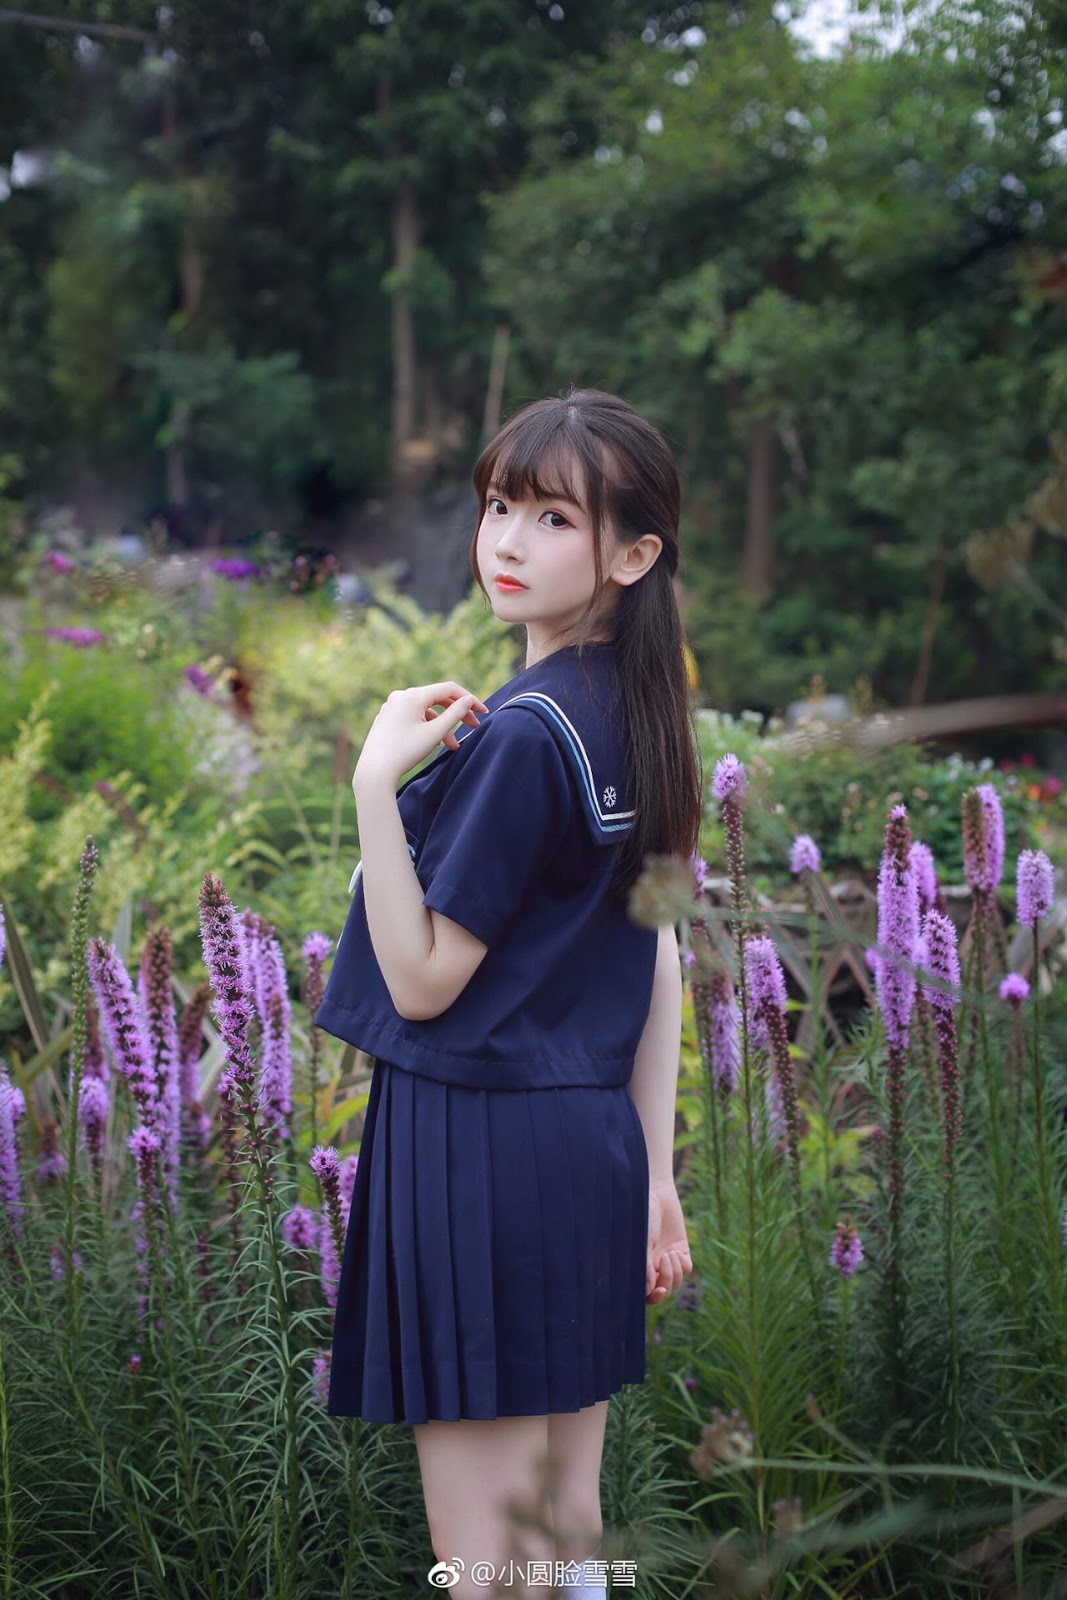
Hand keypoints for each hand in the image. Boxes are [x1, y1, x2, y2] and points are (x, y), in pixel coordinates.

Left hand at [354, 681, 489, 790]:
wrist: (375, 771)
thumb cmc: (405, 752)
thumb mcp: (435, 733)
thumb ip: (456, 714)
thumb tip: (469, 700)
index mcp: (413, 695)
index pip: (448, 689)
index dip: (469, 699)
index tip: (483, 712)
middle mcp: (401, 696)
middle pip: (437, 699)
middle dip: (456, 714)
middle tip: (474, 727)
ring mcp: (392, 706)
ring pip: (426, 711)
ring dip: (442, 726)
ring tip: (452, 745)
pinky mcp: (387, 718)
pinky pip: (413, 717)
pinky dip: (427, 727)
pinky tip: (433, 743)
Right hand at [646, 1178, 692, 1304]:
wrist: (656, 1194)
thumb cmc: (643, 1217)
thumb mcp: (642, 1242)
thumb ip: (645, 1266)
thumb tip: (649, 1290)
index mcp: (639, 1266)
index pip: (646, 1293)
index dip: (652, 1297)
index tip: (657, 1290)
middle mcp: (653, 1266)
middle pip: (663, 1292)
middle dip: (665, 1287)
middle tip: (665, 1282)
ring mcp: (668, 1259)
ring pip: (676, 1282)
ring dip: (673, 1273)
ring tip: (669, 1255)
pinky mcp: (682, 1250)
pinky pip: (687, 1269)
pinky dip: (683, 1265)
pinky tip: (676, 1252)